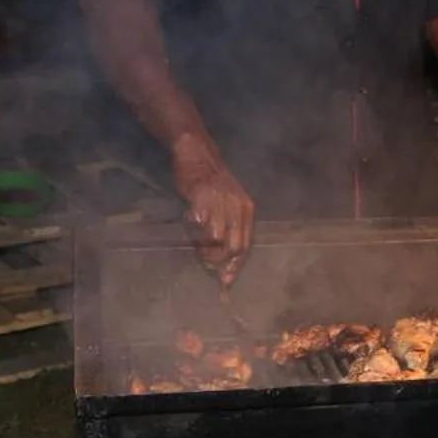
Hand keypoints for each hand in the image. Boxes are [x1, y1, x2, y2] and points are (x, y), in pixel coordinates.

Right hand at [172, 139, 255, 284]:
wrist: (199, 155)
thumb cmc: (213, 182)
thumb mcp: (230, 204)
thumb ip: (230, 230)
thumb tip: (226, 263)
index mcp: (248, 210)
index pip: (246, 247)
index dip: (236, 267)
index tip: (226, 283)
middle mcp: (238, 207)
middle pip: (234, 247)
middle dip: (218, 260)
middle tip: (205, 260)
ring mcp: (220, 202)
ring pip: (215, 239)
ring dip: (203, 245)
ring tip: (196, 237)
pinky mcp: (202, 196)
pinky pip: (199, 223)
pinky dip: (193, 227)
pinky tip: (189, 218)